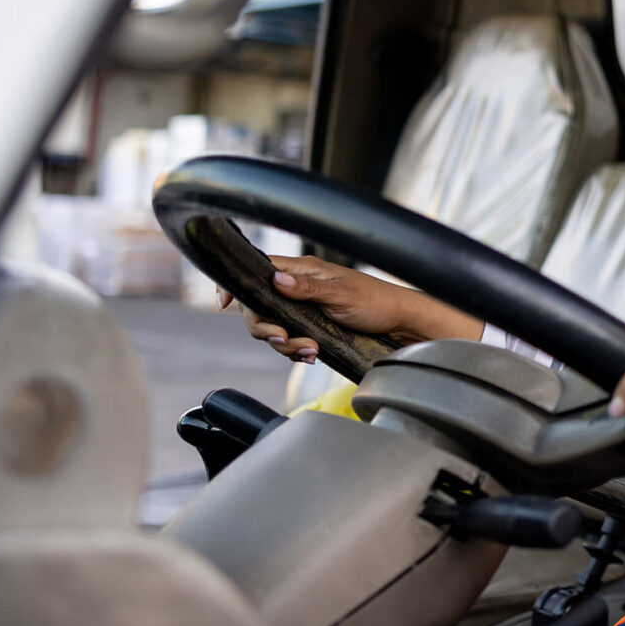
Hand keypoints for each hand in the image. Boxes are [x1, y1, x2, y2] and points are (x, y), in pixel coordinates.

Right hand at [216, 255, 482, 362]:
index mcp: (302, 271)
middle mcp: (298, 287)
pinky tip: (311, 355)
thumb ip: (308, 288)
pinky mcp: (311, 327)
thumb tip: (276, 279)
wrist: (401, 324)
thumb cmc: (377, 302)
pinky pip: (289, 341)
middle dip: (266, 328)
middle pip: (258, 307)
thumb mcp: (343, 294)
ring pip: (273, 328)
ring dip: (285, 344)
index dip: (236, 285)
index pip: (258, 270)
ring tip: (309, 351)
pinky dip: (296, 351)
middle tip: (285, 339)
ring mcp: (303, 308)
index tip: (224, 302)